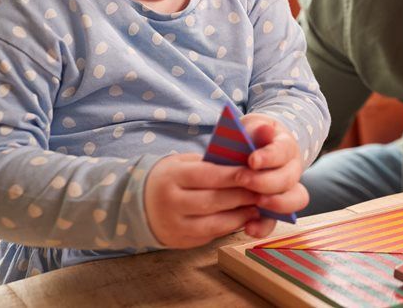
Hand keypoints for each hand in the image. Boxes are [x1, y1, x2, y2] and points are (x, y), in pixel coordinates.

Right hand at [144, 153, 261, 247]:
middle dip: (241, 196)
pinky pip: (209, 236)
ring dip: (239, 216)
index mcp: (172, 177)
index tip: (254, 173)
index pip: (207, 176)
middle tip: (263, 191)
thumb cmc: (171, 177)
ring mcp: (173, 225)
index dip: (233, 176)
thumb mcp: (183, 162)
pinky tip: (243, 219)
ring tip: (257, 208)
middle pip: (212, 201)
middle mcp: (170, 203)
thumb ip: (210, 163)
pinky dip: (229, 228)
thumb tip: (245, 162)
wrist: (139, 202)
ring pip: (213, 223)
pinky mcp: (179, 241)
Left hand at [237, 113, 308, 237]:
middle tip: (242, 179)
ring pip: (294, 201)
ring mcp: (286, 190)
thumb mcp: (251, 128)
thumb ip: (255, 129)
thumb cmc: (249, 138)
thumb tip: (264, 129)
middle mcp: (292, 169)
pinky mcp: (273, 209)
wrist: (249, 151)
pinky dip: (264, 227)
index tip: (252, 160)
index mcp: (286, 146)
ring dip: (276, 203)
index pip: (283, 151)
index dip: (269, 157)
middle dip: (265, 181)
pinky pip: (275, 221)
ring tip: (256, 203)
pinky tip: (249, 227)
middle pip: (288, 178)